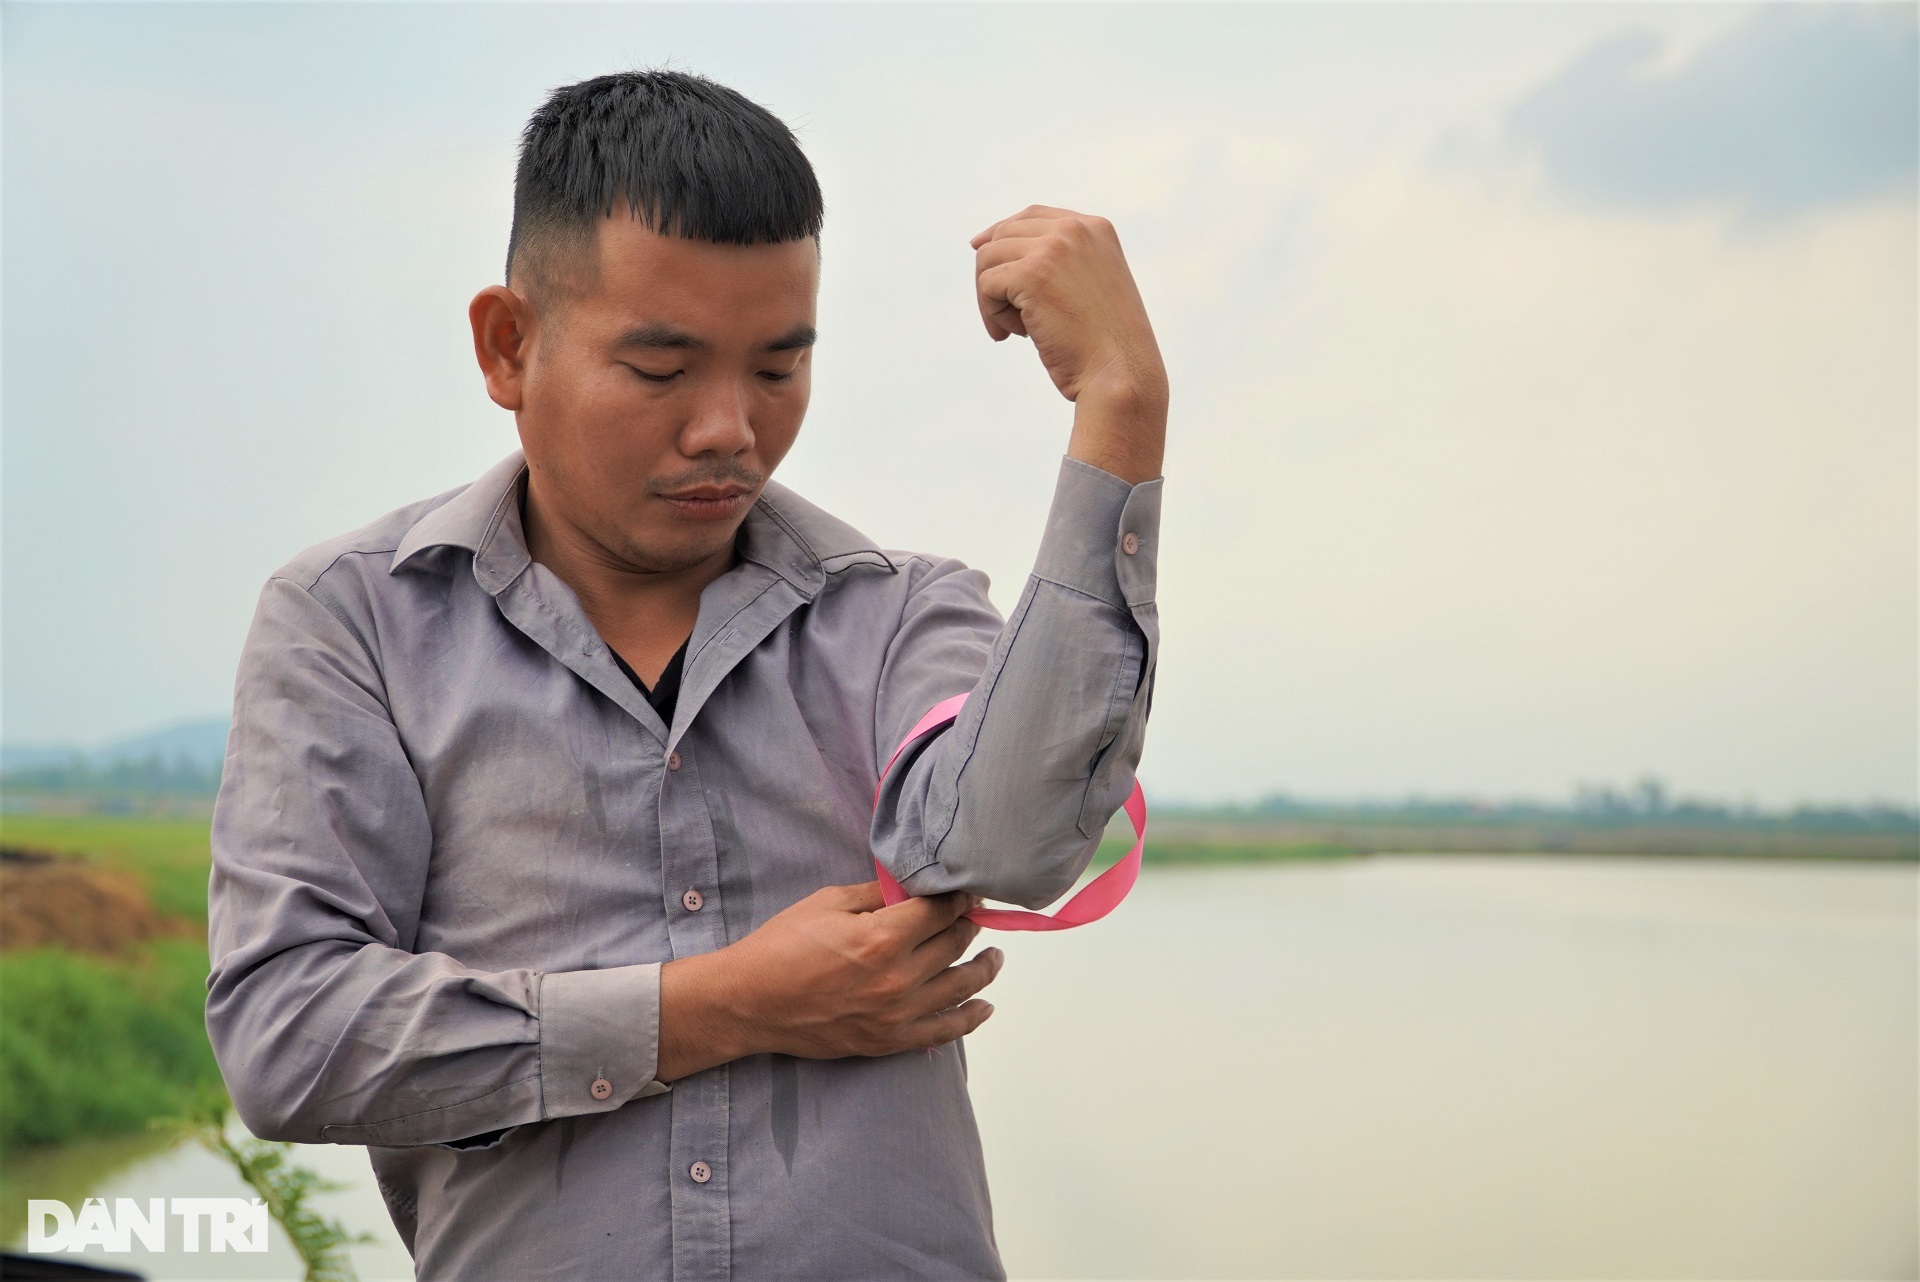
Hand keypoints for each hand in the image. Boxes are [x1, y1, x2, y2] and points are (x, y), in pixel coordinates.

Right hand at [656, 882, 1002, 1079]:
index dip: (961, 897)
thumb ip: (878, 894)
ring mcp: (897, 1015)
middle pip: (955, 946)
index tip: (970, 890)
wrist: (750, 1003)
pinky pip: (944, 1032)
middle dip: (972, 926)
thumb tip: (915, 887)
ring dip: (984, 969)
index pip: (941, 911)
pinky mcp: (889, 1041)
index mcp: (882, 938)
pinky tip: (984, 1006)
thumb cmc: (782, 946)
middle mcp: (898, 978)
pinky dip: (970, 1018)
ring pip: (960, 987)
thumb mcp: (828, 902)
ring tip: (994, 957)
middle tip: (978, 916)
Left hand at [972, 205, 1167, 482]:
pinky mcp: (1031, 274)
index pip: (1033, 216)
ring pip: (988, 258)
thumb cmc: (1103, 346)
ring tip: (1017, 330)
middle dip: (996, 275)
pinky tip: (1014, 336)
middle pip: (1003, 234)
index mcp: (1095, 228)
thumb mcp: (1088, 288)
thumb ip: (1057, 263)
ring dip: (994, 298)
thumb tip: (984, 246)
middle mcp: (1075, 229)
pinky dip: (991, 313)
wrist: (1121, 375)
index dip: (1001, 233)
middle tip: (1010, 319)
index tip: (979, 250)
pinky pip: (986, 285)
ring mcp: (1053, 248)